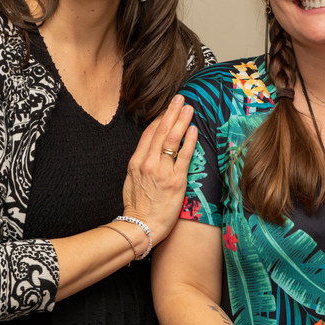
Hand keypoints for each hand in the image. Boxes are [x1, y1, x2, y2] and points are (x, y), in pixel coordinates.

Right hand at [122, 95, 197, 243]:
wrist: (141, 226)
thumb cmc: (137, 207)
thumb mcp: (131, 181)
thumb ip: (140, 165)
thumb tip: (149, 153)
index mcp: (136, 162)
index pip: (148, 134)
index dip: (159, 119)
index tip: (167, 109)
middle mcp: (149, 163)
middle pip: (161, 132)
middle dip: (171, 112)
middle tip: (180, 98)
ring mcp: (162, 171)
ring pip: (172, 140)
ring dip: (181, 121)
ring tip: (189, 108)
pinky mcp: (176, 181)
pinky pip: (183, 156)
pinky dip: (189, 141)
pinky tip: (193, 130)